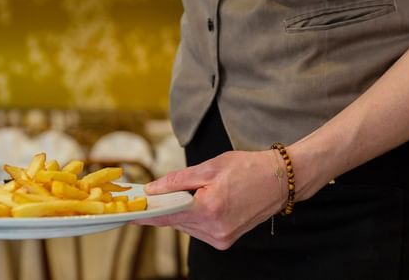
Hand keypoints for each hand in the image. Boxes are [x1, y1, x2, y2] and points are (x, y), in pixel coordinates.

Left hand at [132, 149, 284, 249]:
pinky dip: (195, 218)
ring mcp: (221, 238)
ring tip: (196, 193)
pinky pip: (199, 230)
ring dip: (182, 212)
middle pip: (174, 222)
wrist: (280, 180)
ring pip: (186, 227)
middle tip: (157, 193)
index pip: (165, 215)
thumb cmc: (248, 168)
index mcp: (209, 209)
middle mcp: (214, 229)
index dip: (144, 213)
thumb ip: (177, 180)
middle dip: (165, 208)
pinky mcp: (225, 241)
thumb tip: (152, 190)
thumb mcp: (210, 166)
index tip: (128, 211)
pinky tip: (206, 203)